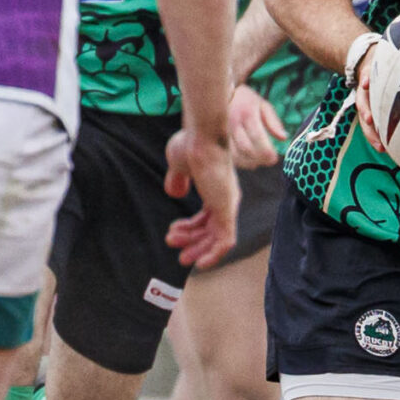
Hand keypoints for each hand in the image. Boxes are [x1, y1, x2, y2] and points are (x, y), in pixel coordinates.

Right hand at [163, 129, 239, 269]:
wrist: (201, 137)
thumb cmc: (192, 144)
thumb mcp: (178, 164)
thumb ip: (177, 178)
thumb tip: (174, 192)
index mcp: (216, 189)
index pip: (207, 217)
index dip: (190, 228)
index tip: (172, 231)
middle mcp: (225, 198)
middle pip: (211, 229)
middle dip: (193, 242)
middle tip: (176, 250)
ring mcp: (227, 204)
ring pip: (217, 238)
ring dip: (199, 249)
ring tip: (182, 257)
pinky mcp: (227, 210)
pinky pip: (226, 240)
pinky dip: (214, 254)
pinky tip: (200, 263)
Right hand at [228, 85, 287, 168]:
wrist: (220, 96)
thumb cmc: (248, 102)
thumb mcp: (263, 106)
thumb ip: (273, 122)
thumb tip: (284, 138)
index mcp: (247, 113)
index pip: (257, 137)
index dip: (267, 151)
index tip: (275, 158)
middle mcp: (233, 123)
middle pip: (246, 148)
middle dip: (259, 159)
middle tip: (270, 161)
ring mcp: (223, 132)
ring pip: (236, 155)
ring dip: (250, 162)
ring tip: (260, 162)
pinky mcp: (218, 139)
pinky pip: (228, 156)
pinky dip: (240, 162)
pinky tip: (249, 160)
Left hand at [348, 40, 384, 148]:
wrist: (374, 53)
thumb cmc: (389, 77)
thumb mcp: (396, 91)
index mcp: (374, 105)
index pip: (373, 124)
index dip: (376, 137)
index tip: (383, 149)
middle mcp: (369, 97)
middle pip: (367, 115)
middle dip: (371, 130)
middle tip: (379, 143)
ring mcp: (368, 84)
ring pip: (363, 99)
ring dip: (365, 109)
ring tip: (369, 119)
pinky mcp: (369, 69)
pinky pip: (366, 74)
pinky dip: (365, 79)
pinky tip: (366, 83)